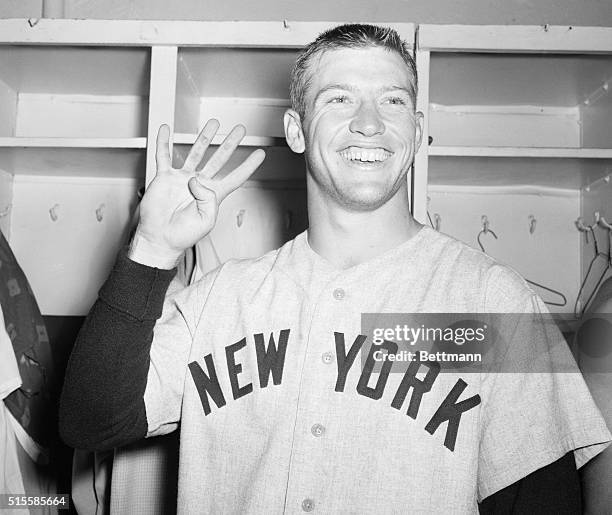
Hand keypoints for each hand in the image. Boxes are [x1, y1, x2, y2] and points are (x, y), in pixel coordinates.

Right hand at [129, 119, 265, 267]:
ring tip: (213, 124)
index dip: (248, 166)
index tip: (260, 154)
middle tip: (240, 130)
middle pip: (219, 159)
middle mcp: (200, 184)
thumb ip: (207, 198)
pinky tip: (164, 130)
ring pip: (196, 152)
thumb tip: (196, 178)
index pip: (236, 177)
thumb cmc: (183, 235)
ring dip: (204, 138)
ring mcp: (182, 179)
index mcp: (214, 195)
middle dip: (230, 143)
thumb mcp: (205, 219)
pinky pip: (164, 156)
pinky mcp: (164, 178)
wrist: (160, 239)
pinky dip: (163, 142)